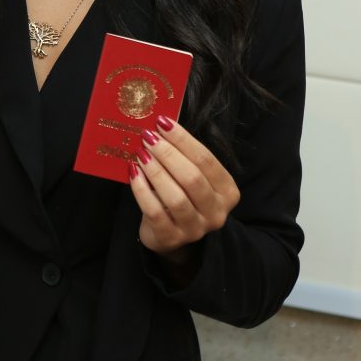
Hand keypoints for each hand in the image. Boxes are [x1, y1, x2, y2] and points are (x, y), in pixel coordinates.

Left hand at [128, 116, 239, 259]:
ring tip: (140, 153)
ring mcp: (195, 229)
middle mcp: (216, 212)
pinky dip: (142, 190)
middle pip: (192, 178)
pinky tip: (133, 173)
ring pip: (176, 197)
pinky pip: (155, 212)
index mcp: (227, 191)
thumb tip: (160, 125)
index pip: (206, 160)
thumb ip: (183, 155)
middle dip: (168, 153)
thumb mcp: (190, 176)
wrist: (170, 234)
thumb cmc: (181, 195)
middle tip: (147, 136)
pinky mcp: (171, 238)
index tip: (161, 122)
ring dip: (155, 171)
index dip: (183, 139)